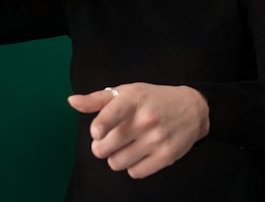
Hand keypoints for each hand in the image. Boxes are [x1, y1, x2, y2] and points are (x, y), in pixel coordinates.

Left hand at [67, 82, 209, 178]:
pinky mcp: (166, 156)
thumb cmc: (154, 99)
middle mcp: (146, 119)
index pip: (112, 114)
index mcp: (134, 99)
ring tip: (126, 146)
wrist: (193, 109)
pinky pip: (135, 173)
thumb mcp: (127, 92)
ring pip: (117, 163)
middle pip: (105, 147)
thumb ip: (97, 99)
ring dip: (116, 157)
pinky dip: (133, 166)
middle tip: (109, 139)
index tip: (97, 132)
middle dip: (101, 146)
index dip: (100, 126)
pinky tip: (140, 153)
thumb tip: (71, 101)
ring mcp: (157, 138)